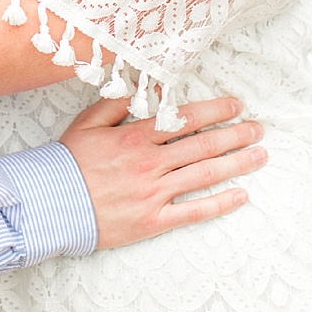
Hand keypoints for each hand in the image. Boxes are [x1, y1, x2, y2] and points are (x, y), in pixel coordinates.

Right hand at [60, 94, 263, 249]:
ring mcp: (155, 193)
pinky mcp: (155, 220)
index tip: (236, 106)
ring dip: (237, 164)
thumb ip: (117, 105)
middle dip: (235, 136)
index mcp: (134, 137)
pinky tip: (241, 195)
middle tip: (258, 130)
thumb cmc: (68, 162)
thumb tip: (148, 91)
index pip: (183, 119)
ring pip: (205, 175)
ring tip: (259, 156)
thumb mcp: (85, 124)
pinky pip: (195, 211)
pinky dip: (221, 203)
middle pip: (203, 146)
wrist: (51, 203)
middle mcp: (150, 163)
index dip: (214, 111)